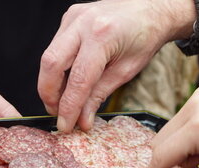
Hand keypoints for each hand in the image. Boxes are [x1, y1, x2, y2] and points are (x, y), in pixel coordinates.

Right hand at [38, 0, 195, 131]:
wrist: (150, 9)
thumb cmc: (144, 38)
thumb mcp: (125, 71)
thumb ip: (99, 95)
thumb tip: (81, 120)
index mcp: (102, 36)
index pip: (78, 79)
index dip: (68, 107)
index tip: (65, 125)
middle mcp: (82, 23)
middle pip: (51, 64)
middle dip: (49, 94)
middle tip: (57, 114)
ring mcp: (72, 17)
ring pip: (49, 56)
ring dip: (52, 83)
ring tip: (64, 101)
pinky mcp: (68, 18)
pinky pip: (55, 47)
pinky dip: (58, 69)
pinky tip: (68, 81)